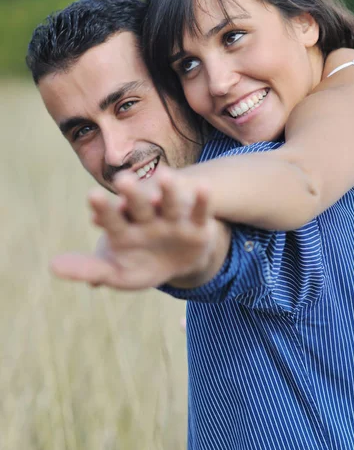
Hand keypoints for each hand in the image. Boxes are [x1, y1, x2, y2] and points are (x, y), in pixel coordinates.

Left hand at [51, 168, 229, 290]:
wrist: (177, 261)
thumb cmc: (142, 263)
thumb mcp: (117, 271)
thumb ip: (89, 268)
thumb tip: (53, 266)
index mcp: (124, 228)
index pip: (111, 218)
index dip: (103, 209)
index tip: (92, 196)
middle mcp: (146, 218)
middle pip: (138, 204)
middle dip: (132, 193)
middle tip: (121, 180)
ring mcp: (172, 219)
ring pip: (169, 202)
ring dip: (167, 190)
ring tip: (166, 177)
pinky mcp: (197, 224)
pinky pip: (201, 210)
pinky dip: (202, 200)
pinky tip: (204, 187)